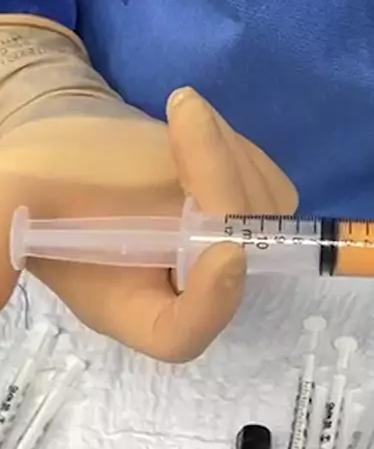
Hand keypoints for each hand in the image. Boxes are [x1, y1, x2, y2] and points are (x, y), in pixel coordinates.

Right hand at [0, 88, 296, 361]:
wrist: (72, 143)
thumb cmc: (41, 179)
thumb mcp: (9, 204)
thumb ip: (0, 249)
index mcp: (134, 309)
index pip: (184, 332)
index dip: (210, 303)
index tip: (224, 250)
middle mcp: (191, 290)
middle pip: (240, 263)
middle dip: (222, 187)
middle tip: (188, 120)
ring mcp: (231, 252)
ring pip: (264, 216)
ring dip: (229, 156)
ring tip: (180, 115)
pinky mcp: (255, 216)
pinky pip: (271, 189)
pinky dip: (243, 150)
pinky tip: (200, 127)